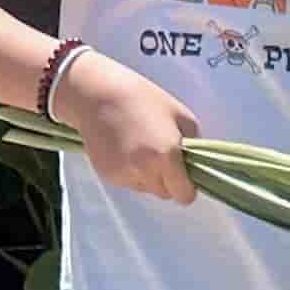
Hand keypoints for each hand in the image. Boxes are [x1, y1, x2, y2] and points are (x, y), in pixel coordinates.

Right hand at [69, 57, 198, 203]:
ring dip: (149, 177)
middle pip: (165, 193)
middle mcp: (145, 171)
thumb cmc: (140, 98)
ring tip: (141, 148)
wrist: (96, 93)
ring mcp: (124, 175)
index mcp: (166, 156)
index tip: (184, 176)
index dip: (187, 187)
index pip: (184, 196)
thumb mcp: (181, 115)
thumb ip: (193, 144)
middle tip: (162, 156)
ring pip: (146, 188)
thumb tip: (194, 163)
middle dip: (168, 180)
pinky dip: (130, 172)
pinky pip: (128, 182)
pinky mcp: (107, 175)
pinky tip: (125, 148)